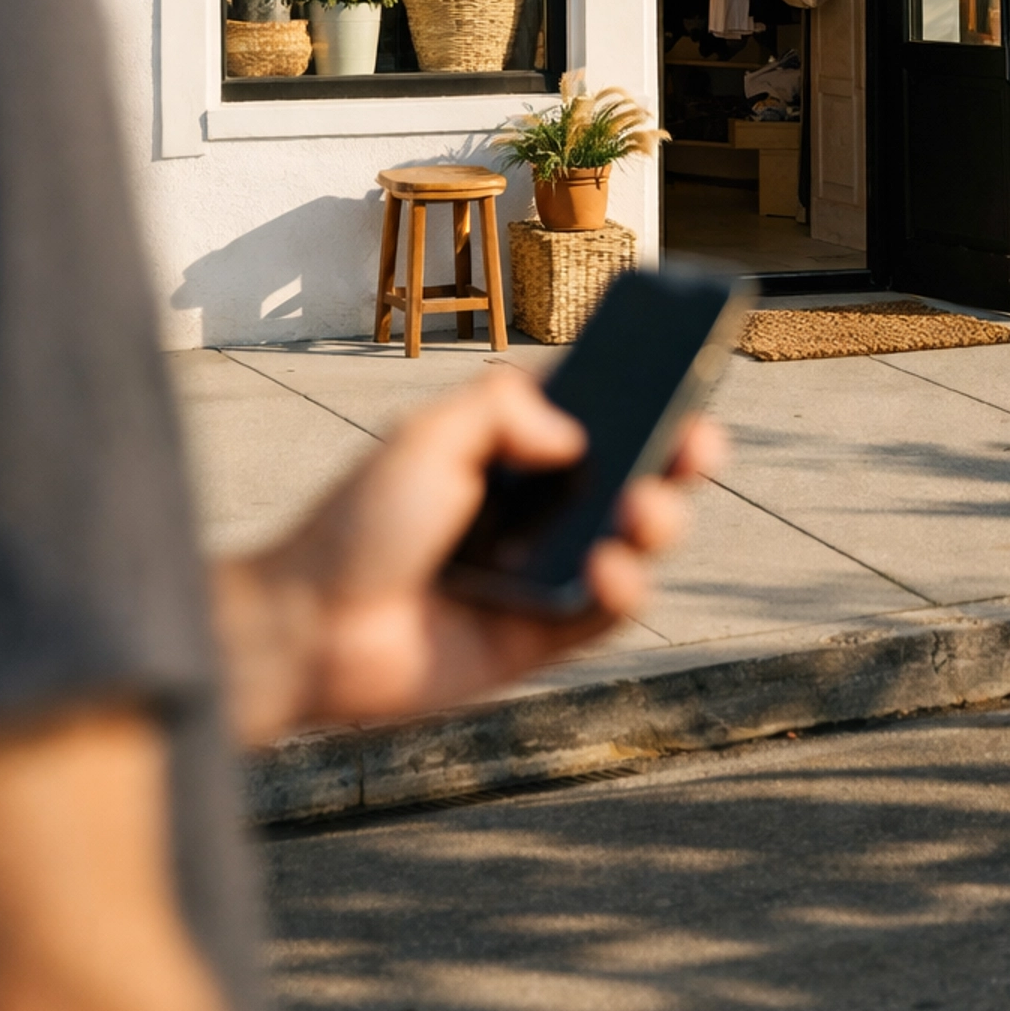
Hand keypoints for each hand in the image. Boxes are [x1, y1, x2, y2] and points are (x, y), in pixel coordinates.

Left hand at [215, 366, 723, 744]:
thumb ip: (502, 409)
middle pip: (632, 474)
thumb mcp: (426, 436)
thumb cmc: (358, 525)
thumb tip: (578, 433)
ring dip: (659, 521)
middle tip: (697, 446)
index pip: (592, 412)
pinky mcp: (543, 638)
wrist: (312, 628)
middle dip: (677, 457)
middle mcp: (535, 507)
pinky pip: (607, 612)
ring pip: (635, 542)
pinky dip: (624, 587)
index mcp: (508, 450)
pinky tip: (608, 568)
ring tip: (641, 512)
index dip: (640, 393)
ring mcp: (543, 572)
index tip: (684, 372)